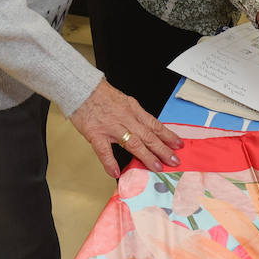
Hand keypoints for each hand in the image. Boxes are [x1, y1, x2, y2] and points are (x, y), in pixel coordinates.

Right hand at [69, 79, 184, 178]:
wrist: (80, 87)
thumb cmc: (100, 94)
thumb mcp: (124, 100)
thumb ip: (134, 114)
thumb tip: (147, 127)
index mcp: (133, 110)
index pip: (154, 125)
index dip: (168, 135)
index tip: (178, 144)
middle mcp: (126, 118)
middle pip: (148, 136)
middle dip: (163, 149)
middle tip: (174, 161)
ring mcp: (111, 127)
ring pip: (133, 143)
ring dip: (146, 156)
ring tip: (156, 168)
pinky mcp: (95, 133)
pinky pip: (104, 150)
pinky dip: (110, 162)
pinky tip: (115, 172)